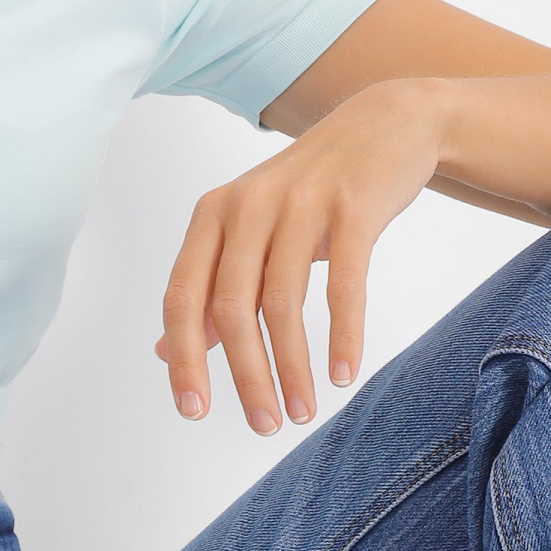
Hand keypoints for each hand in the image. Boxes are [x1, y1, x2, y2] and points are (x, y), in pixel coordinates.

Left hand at [156, 78, 442, 430]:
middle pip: (231, 308)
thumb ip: (210, 288)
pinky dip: (343, 336)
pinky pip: (343, 284)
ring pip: (284, 303)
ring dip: (292, 367)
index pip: (182, 298)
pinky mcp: (353, 207)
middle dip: (246, 376)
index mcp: (212, 216)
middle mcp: (247, 206)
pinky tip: (344, 374)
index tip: (193, 411)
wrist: (384, 125)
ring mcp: (300, 203)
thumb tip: (166, 352)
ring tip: (304, 410)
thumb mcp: (250, 232)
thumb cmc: (310, 193)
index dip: (184, 358)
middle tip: (265, 425)